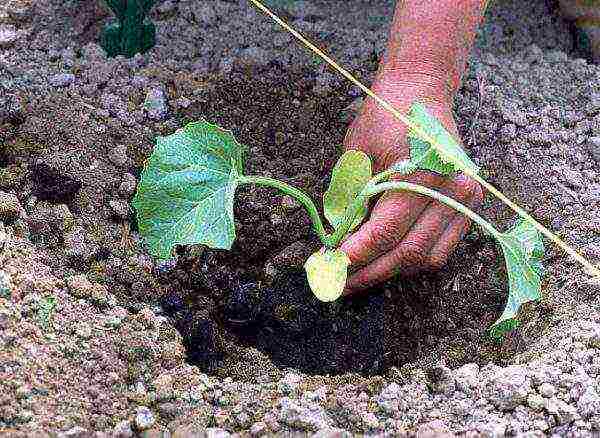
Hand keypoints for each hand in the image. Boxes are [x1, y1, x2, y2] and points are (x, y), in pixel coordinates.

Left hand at [340, 73, 483, 292]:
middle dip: (369, 272)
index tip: (329, 269)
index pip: (384, 232)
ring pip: (426, 256)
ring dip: (391, 270)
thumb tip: (340, 244)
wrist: (420, 92)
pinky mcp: (469, 203)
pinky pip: (442, 247)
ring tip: (359, 275)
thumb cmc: (384, 118)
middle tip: (339, 283)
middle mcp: (450, 189)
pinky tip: (387, 260)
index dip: (355, 256)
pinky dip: (413, 259)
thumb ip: (350, 202)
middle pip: (407, 251)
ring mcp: (465, 197)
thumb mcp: (355, 156)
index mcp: (421, 173)